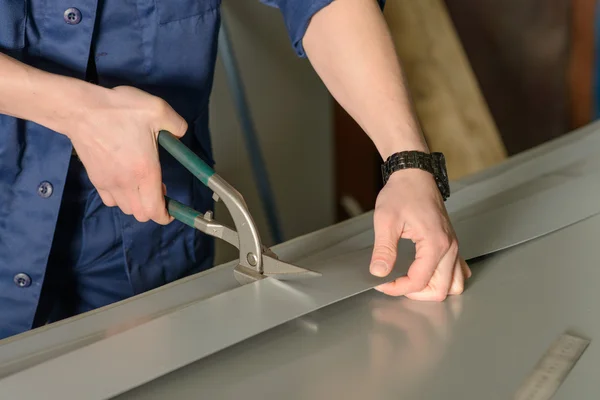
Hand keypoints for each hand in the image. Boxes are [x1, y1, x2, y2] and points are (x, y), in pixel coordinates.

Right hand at [66, 86, 186, 223]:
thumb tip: (180, 135)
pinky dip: (120, 198)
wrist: (81, 109)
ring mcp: (108, 183)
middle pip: (141, 214)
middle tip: (159, 188)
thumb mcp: (157, 109)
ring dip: (137, 203)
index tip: (172, 210)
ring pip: (125, 209)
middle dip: (153, 208)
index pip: (154, 211)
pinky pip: (110, 200)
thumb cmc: (120, 109)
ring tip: (142, 184)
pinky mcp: (95, 179)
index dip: (165, 216)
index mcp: (145, 172)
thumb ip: (177, 124)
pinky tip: (124, 182)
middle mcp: (126, 183)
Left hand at [369, 169, 470, 300]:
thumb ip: (384, 249)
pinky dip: (444, 278)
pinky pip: (457, 270)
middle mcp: (450, 247)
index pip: (419, 281)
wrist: (414, 174)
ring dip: (433, 289)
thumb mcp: (386, 220)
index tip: (382, 283)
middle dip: (416, 294)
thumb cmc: (403, 192)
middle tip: (395, 285)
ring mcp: (454, 245)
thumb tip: (379, 272)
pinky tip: (425, 273)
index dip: (398, 288)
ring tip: (410, 283)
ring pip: (455, 284)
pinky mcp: (451, 242)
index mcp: (435, 243)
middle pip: (442, 290)